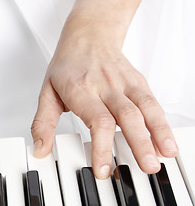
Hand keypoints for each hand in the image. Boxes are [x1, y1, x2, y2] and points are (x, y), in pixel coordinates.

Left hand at [31, 17, 177, 178]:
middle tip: (145, 168)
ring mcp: (124, 83)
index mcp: (81, 90)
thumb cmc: (68, 66)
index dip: (102, 147)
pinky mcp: (138, 82)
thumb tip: (40, 150)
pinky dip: (162, 123)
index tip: (103, 170)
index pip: (97, 121)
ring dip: (157, 133)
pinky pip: (153, 103)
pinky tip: (166, 142)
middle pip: (127, 116)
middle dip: (139, 144)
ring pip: (145, 108)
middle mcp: (105, 86)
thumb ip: (43, 123)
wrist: (89, 35)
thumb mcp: (47, 92)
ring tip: (164, 155)